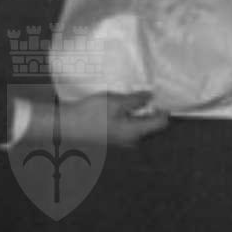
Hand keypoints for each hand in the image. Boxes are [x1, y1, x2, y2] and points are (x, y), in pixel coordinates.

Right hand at [15, 92, 170, 148]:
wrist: (67, 126)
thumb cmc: (92, 113)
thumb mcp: (116, 102)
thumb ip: (136, 100)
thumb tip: (152, 97)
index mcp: (134, 132)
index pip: (160, 123)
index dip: (165, 108)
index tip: (165, 94)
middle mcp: (131, 140)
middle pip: (151, 125)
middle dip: (153, 109)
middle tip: (152, 91)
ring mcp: (121, 139)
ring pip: (139, 124)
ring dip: (140, 111)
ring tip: (138, 95)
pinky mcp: (113, 136)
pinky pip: (129, 125)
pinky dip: (131, 114)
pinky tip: (124, 103)